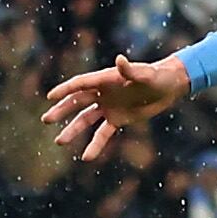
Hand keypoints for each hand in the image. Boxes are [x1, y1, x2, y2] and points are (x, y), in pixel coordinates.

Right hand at [42, 54, 190, 159]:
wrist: (170, 86)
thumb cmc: (158, 76)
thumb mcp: (146, 74)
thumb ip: (131, 70)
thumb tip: (120, 60)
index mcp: (105, 79)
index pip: (80, 85)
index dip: (65, 90)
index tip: (50, 97)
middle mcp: (103, 93)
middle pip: (77, 103)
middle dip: (62, 111)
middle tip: (46, 120)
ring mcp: (109, 107)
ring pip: (86, 120)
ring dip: (73, 130)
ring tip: (59, 142)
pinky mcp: (118, 119)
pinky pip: (103, 133)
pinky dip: (96, 144)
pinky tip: (86, 157)